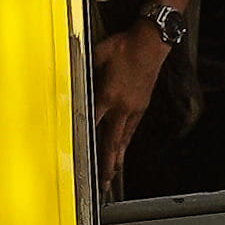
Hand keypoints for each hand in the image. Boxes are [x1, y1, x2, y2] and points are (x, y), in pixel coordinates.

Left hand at [91, 25, 170, 181]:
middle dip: (107, 164)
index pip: (94, 123)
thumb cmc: (125, 46)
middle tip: (103, 182)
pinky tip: (122, 149)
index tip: (81, 156)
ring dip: (118, 158)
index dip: (86, 140)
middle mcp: (123, 106)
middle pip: (112, 142)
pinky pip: (131, 130)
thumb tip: (73, 78)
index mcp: (109, 95)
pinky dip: (125, 143)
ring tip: (113, 174)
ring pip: (124, 139)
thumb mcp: (99, 55)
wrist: (151, 42)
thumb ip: (85, 70)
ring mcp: (134, 108)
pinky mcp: (141, 106)